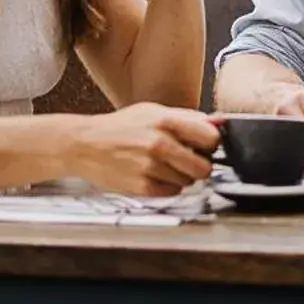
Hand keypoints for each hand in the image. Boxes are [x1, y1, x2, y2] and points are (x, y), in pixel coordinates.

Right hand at [68, 103, 218, 196]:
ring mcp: (150, 167)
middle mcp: (159, 144)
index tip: (206, 145)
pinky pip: (173, 192)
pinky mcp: (142, 187)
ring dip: (184, 176)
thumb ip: (187, 118)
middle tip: (190, 159)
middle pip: (204, 166)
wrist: (85, 144)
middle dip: (201, 164)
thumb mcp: (154, 111)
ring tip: (167, 165)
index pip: (211, 138)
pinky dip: (170, 186)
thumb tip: (218, 122)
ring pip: (189, 181)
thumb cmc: (121, 127)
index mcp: (166, 121)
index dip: (211, 143)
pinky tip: (157, 174)